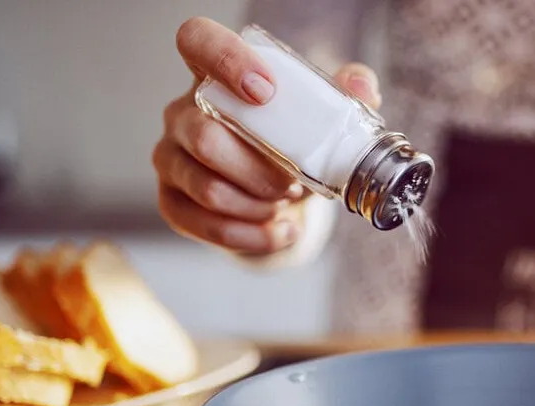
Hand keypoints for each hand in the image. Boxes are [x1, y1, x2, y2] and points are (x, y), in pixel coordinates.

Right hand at [153, 17, 381, 253]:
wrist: (282, 194)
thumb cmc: (294, 142)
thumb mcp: (322, 116)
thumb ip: (345, 94)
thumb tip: (363, 86)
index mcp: (216, 75)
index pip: (197, 40)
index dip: (225, 60)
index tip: (266, 92)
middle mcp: (183, 112)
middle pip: (204, 136)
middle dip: (261, 169)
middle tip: (295, 181)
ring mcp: (171, 157)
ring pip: (207, 187)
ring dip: (259, 204)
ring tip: (287, 204)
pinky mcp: (172, 201)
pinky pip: (205, 224)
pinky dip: (253, 235)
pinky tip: (281, 232)